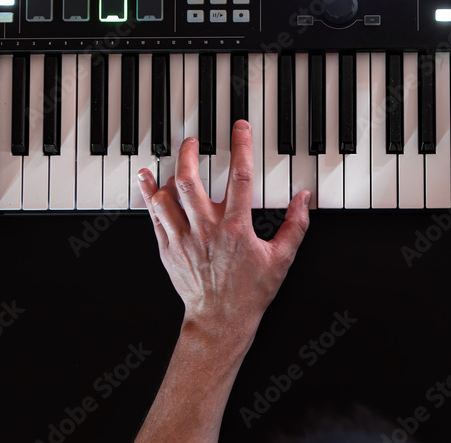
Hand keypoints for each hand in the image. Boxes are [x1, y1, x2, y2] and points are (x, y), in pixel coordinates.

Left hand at [137, 119, 310, 342]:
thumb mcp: (282, 259)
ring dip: (168, 173)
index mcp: (235, 228)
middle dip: (189, 153)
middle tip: (194, 141)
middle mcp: (206, 229)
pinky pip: (153, 216)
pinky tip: (147, 181)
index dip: (241, 146)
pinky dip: (148, 195)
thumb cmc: (249, 294)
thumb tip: (304, 200)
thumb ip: (296, 225)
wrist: (220, 321)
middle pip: (190, 180)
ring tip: (175, 161)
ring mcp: (183, 239)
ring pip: (166, 196)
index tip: (240, 128)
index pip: (239, 176)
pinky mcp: (168, 249)